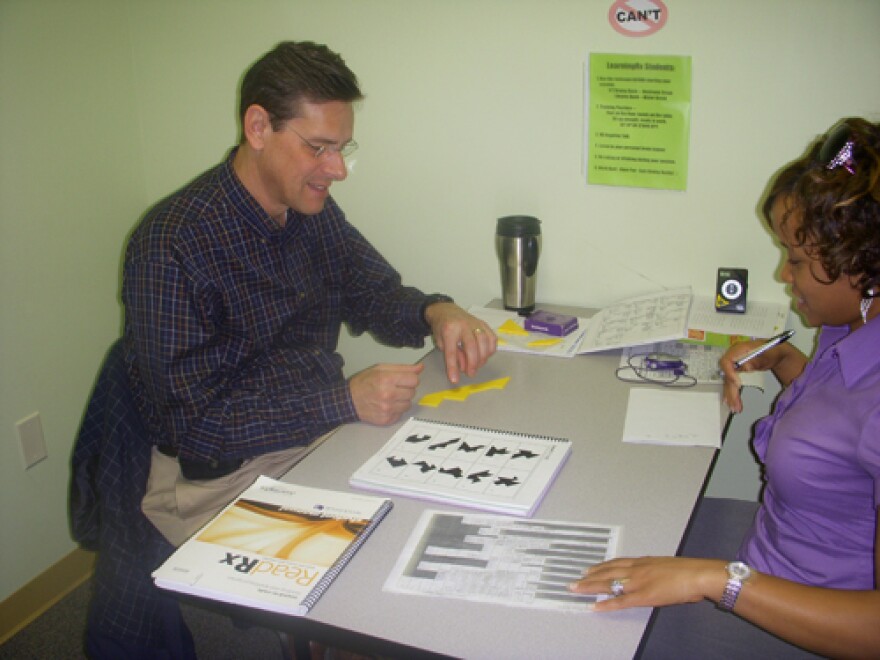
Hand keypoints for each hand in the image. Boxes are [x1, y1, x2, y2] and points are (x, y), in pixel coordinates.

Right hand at [348, 363, 423, 425]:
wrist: (348, 401)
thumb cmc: (364, 382)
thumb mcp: (380, 369)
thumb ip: (402, 368)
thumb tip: (420, 368)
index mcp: (387, 379)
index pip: (414, 380)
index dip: (409, 378)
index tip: (403, 379)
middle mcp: (388, 395)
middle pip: (413, 392)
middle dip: (405, 389)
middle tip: (394, 388)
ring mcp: (388, 409)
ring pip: (409, 404)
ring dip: (402, 400)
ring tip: (390, 397)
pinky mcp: (387, 420)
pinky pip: (401, 414)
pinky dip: (397, 410)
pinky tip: (387, 405)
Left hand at [424, 303, 496, 383]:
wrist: (446, 310)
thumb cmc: (442, 327)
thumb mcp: (441, 342)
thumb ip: (452, 354)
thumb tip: (464, 368)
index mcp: (449, 330)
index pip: (451, 351)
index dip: (453, 367)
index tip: (454, 380)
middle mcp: (463, 325)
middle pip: (471, 346)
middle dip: (472, 363)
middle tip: (470, 374)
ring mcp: (475, 323)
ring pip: (484, 341)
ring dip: (482, 358)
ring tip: (477, 366)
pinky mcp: (483, 323)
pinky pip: (492, 338)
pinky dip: (490, 349)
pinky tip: (485, 356)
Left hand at [568, 556, 726, 611]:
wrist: (698, 574)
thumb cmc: (688, 571)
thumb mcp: (667, 566)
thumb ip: (655, 571)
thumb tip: (653, 577)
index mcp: (643, 562)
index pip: (616, 563)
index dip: (601, 566)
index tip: (589, 569)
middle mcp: (636, 569)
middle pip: (607, 572)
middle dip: (589, 576)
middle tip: (575, 579)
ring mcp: (638, 582)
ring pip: (608, 584)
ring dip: (590, 587)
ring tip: (576, 589)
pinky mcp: (644, 596)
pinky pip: (620, 601)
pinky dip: (606, 604)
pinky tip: (595, 606)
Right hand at [720, 339, 802, 412]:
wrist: (775, 352)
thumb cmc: (772, 350)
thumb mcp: (768, 352)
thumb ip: (757, 360)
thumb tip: (746, 368)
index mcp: (738, 350)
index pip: (726, 361)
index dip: (730, 373)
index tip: (738, 384)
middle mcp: (733, 358)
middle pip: (727, 376)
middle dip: (731, 391)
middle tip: (735, 405)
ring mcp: (734, 366)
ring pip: (729, 383)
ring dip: (731, 396)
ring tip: (735, 408)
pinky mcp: (737, 373)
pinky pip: (732, 384)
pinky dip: (733, 393)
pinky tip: (732, 403)